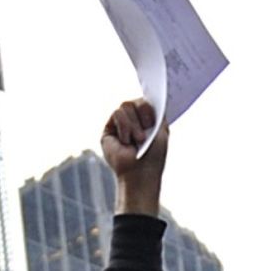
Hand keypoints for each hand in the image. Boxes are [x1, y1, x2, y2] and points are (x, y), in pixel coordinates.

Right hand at [100, 99, 165, 214]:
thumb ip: (156, 111)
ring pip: (126, 105)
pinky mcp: (108, 130)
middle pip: (137, 101)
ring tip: (138, 140)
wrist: (141, 173)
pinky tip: (127, 141)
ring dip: (135, 124)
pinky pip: (117, 113)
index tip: (154, 115)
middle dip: (145, 115)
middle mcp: (133, 120)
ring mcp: (120, 125)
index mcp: (147, 120)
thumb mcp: (161, 129)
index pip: (147, 101)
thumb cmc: (153, 156)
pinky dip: (125, 126)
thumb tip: (147, 97)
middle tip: (148, 132)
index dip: (150, 105)